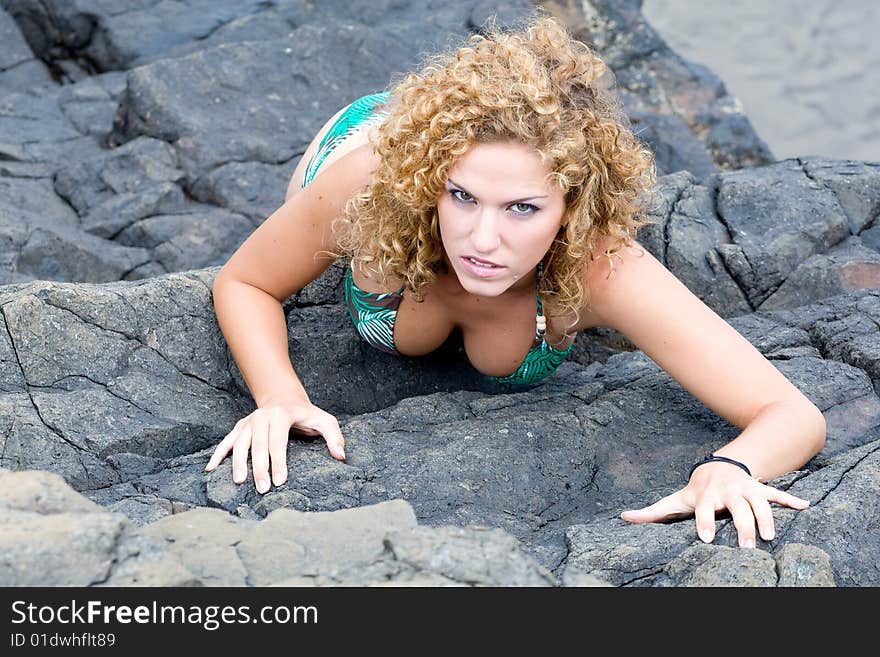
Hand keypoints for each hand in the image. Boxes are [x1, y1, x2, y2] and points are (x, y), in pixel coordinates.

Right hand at [204, 398, 345, 493]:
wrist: (283, 398)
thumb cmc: (306, 414)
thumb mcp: (324, 420)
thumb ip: (334, 436)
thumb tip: (341, 456)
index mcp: (281, 415)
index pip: (278, 442)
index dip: (279, 462)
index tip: (281, 481)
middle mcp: (261, 417)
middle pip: (258, 445)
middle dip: (259, 468)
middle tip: (263, 488)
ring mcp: (248, 422)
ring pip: (240, 444)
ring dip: (237, 464)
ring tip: (240, 482)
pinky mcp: (240, 428)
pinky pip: (226, 441)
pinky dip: (218, 455)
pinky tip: (211, 469)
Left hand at [619, 461, 810, 547]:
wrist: (718, 465)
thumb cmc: (695, 490)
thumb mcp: (674, 499)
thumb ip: (651, 512)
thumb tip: (623, 517)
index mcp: (705, 496)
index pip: (703, 510)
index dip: (704, 522)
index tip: (705, 539)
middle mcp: (727, 492)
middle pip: (736, 509)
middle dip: (741, 526)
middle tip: (746, 547)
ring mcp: (746, 489)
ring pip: (759, 502)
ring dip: (766, 518)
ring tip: (770, 538)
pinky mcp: (761, 489)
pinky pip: (778, 493)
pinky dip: (791, 499)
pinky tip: (806, 507)